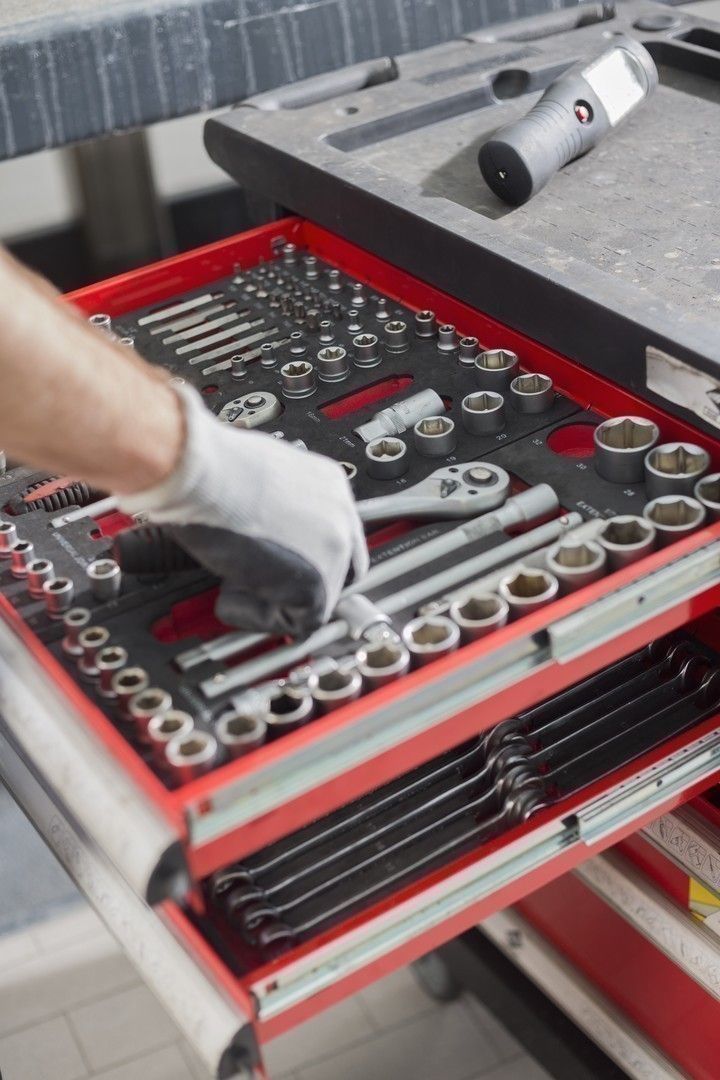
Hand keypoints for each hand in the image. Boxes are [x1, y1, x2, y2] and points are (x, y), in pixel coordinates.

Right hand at [119, 386, 368, 636]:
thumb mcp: (255, 479)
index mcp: (326, 482)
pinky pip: (299, 622)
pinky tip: (229, 593)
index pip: (333, 533)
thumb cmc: (210, 468)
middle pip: (339, 569)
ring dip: (273, 598)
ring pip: (317, 598)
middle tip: (255, 583)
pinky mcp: (318, 582)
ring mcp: (334, 548)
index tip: (275, 566)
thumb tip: (258, 528)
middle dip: (297, 584)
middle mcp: (339, 512)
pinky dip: (259, 616)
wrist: (202, 473)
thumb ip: (270, 507)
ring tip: (232, 580)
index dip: (303, 556)